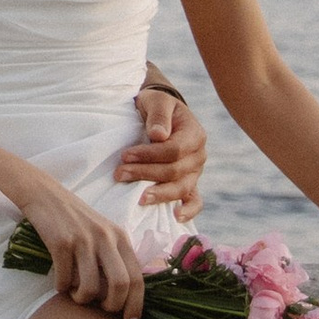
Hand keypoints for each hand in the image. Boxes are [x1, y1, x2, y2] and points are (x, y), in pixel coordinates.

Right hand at [22, 182, 148, 318]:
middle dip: (111, 307)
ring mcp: (83, 239)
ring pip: (90, 286)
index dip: (136, 307)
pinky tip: (60, 283)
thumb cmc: (76, 221)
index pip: (137, 279)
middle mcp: (106, 237)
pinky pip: (65, 279)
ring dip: (82, 299)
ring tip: (76, 295)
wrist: (45, 195)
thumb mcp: (104, 234)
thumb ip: (117, 258)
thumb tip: (126, 298)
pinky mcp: (60, 242)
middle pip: (120, 284)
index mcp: (121, 237)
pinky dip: (62, 288)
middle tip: (101, 310)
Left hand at [117, 88, 204, 219]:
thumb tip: (158, 136)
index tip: (125, 155)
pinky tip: (176, 217)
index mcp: (195, 134)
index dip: (149, 155)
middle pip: (174, 171)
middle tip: (119, 174)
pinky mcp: (190, 183)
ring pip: (181, 188)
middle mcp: (199, 155)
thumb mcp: (157, 101)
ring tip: (139, 199)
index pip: (173, 150)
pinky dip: (188, 211)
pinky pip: (195, 201)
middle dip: (145, 174)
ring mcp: (195, 172)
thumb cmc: (158, 106)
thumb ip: (159, 115)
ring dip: (159, 194)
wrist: (163, 113)